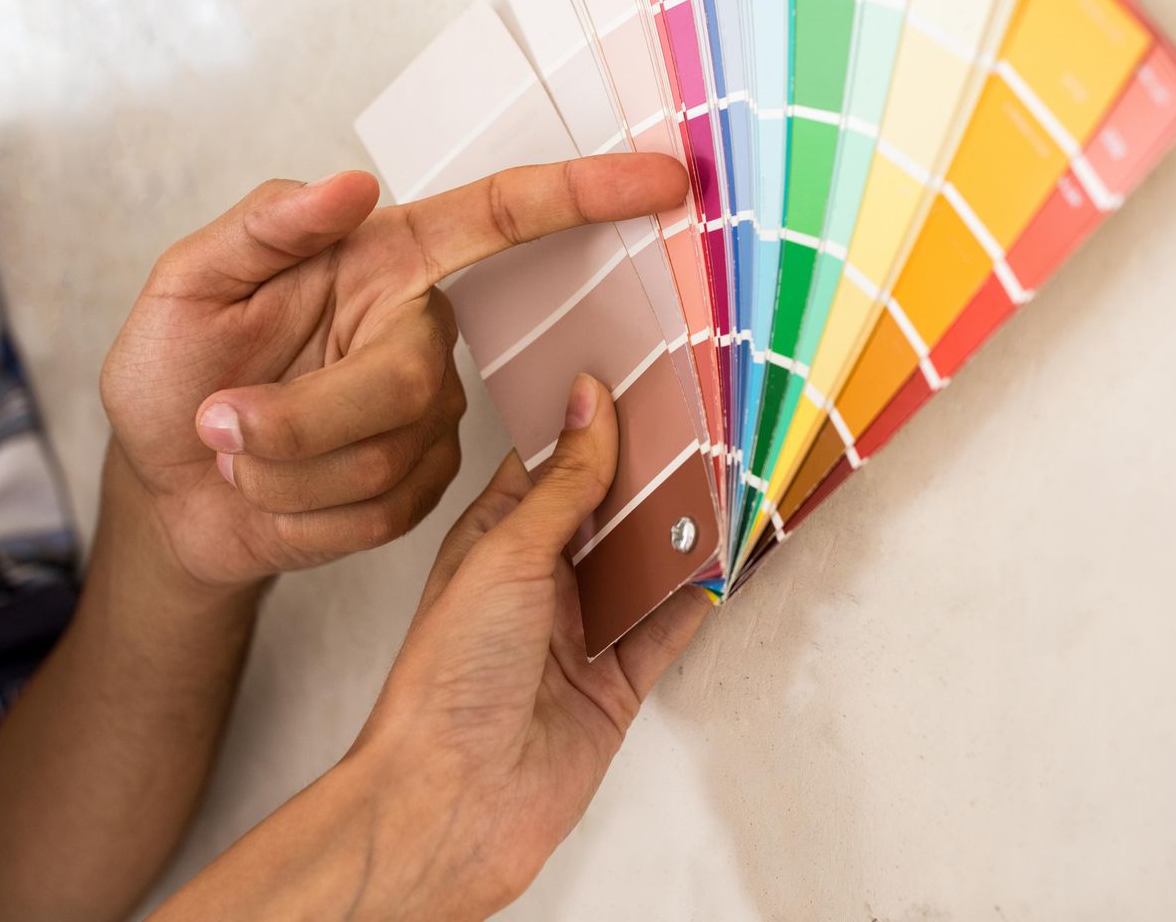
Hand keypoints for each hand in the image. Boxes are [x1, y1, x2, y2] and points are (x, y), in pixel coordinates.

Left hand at [99, 156, 688, 590]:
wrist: (165, 488)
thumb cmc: (172, 372)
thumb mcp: (186, 284)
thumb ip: (262, 228)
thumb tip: (351, 185)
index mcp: (381, 263)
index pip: (497, 220)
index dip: (582, 196)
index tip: (661, 178)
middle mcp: (418, 334)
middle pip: (408, 385)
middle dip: (301, 420)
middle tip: (217, 422)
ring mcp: (426, 419)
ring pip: (385, 460)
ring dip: (281, 468)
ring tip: (233, 448)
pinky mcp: (418, 489)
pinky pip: (374, 515)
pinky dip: (296, 513)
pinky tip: (265, 489)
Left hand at [350, 374, 709, 915]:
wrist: (453, 800)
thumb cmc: (448, 677)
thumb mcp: (506, 554)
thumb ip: (563, 483)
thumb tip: (590, 403)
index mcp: (495, 538)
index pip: (552, 463)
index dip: (591, 422)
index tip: (637, 375)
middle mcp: (539, 580)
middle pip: (608, 511)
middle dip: (650, 473)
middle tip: (702, 418)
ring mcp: (581, 631)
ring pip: (645, 563)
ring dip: (680, 528)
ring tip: (728, 472)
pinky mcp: (618, 681)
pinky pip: (670, 625)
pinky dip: (700, 592)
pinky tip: (728, 555)